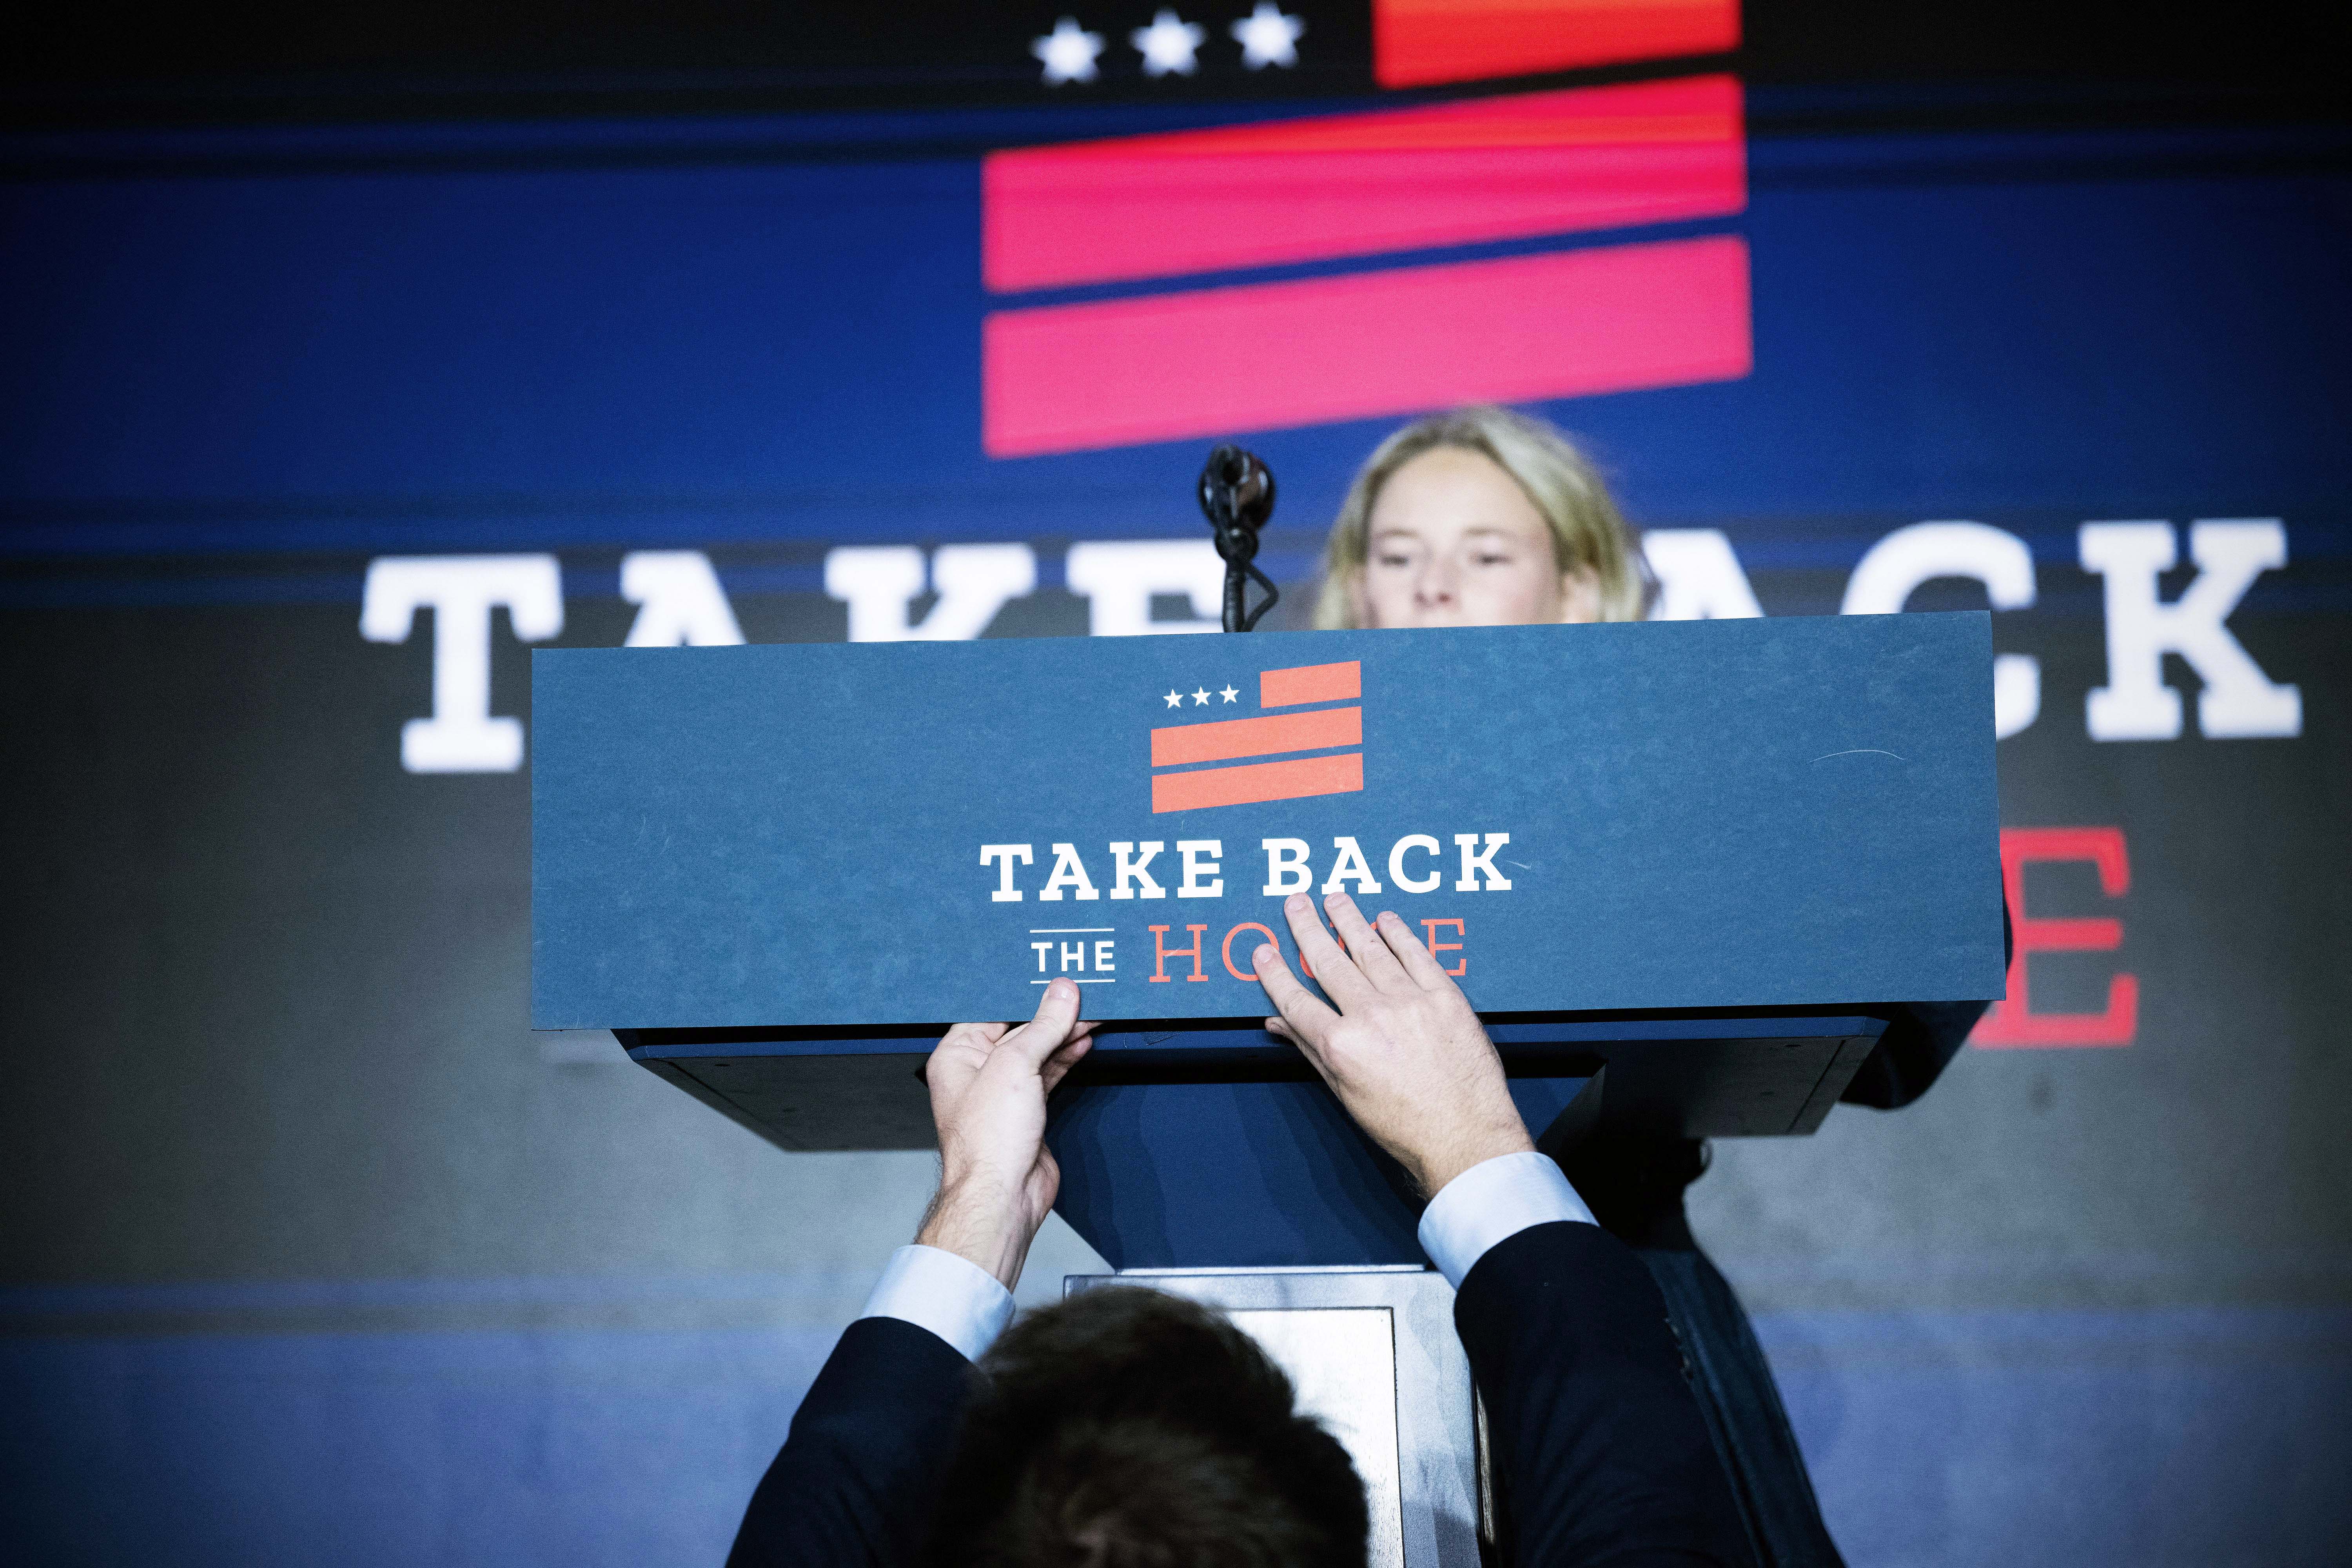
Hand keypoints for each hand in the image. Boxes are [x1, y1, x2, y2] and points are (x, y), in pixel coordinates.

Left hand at [915, 977, 1096, 1289]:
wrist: (1004, 1195)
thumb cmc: (989, 1140)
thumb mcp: (1017, 1066)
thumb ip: (1043, 1026)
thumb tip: (1062, 992)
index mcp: (957, 1054)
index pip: (992, 1009)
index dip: (1023, 992)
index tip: (1053, 975)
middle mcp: (976, 1072)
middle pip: (1018, 1028)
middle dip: (1049, 1012)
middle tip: (1082, 992)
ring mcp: (1002, 1093)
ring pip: (1036, 1051)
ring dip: (1063, 1033)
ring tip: (1092, 1012)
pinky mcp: (1026, 1110)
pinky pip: (1048, 1073)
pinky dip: (1066, 1057)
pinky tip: (1084, 1041)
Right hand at [1253, 892, 1531, 1197]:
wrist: (1465, 1137)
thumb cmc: (1405, 1126)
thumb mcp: (1345, 1094)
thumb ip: (1311, 1051)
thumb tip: (1279, 1024)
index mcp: (1341, 1046)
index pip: (1296, 999)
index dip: (1275, 972)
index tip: (1263, 951)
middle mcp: (1371, 1016)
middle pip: (1329, 962)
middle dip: (1308, 928)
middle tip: (1296, 902)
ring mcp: (1410, 1001)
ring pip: (1370, 949)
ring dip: (1348, 920)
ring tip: (1334, 898)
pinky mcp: (1445, 996)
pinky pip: (1416, 954)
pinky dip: (1399, 933)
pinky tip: (1385, 919)